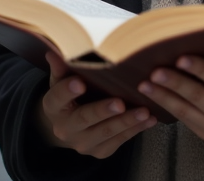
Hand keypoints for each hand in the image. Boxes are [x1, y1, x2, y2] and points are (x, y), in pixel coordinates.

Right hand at [38, 51, 156, 157]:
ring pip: (106, 132)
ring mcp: (83, 143)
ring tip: (144, 111)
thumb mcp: (62, 80)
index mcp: (53, 108)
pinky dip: (136, 129)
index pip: (58, 98)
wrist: (70, 127)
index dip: (68, 91)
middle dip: (103, 111)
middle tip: (120, 103)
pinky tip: (149, 119)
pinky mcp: (100, 151)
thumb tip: (54, 52)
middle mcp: (65, 129)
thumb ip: (61, 68)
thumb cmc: (70, 96)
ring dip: (127, 121)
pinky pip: (119, 140)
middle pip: (85, 118)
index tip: (79, 82)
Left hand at [138, 51, 203, 157]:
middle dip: (176, 82)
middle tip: (157, 70)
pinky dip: (166, 104)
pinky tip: (152, 93)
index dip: (202, 69)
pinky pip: (183, 117)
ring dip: (164, 95)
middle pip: (199, 95)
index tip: (184, 57)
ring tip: (146, 83)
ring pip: (186, 108)